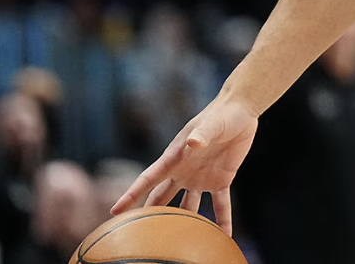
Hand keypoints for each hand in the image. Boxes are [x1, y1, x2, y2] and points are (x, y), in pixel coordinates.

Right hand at [110, 96, 258, 235]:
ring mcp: (200, 178)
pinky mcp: (221, 180)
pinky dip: (222, 220)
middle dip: (150, 214)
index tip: (114, 211)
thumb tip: (193, 143)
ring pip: (187, 206)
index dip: (131, 194)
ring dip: (183, 222)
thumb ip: (201, 134)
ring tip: (177, 243)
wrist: (240, 110)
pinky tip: (224, 235)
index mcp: (174, 158)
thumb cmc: (220, 114)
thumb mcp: (210, 124)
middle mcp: (183, 171)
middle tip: (138, 234)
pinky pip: (220, 204)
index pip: (148, 179)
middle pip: (161, 197)